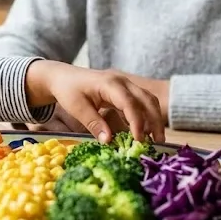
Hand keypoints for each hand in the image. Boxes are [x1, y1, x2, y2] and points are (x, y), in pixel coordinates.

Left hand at [24, 61, 165, 143]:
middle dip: (155, 121)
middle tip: (157, 142)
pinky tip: (145, 131)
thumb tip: (109, 141)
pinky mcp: (125, 90)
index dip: (137, 123)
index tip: (139, 140)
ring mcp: (126, 84)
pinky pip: (142, 101)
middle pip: (147, 100)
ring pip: (148, 99)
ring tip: (155, 139)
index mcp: (110, 84)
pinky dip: (147, 115)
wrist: (63, 77)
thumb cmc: (68, 90)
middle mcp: (122, 81)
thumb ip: (93, 123)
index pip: (130, 103)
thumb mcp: (76, 108)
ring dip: (155, 118)